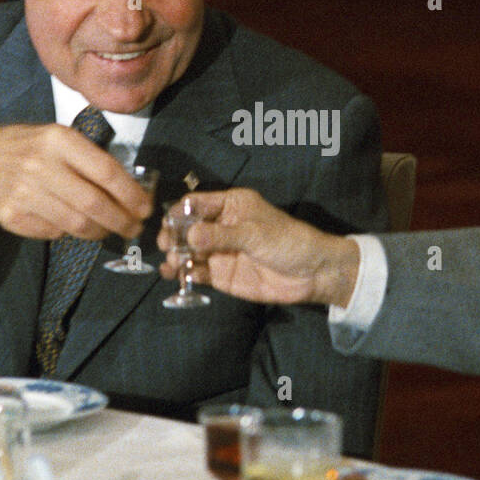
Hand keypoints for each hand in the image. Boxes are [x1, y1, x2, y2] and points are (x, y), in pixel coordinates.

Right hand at [0, 124, 151, 239]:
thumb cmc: (27, 147)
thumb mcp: (58, 137)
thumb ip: (90, 159)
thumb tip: (132, 191)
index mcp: (58, 140)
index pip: (106, 172)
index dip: (131, 194)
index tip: (146, 208)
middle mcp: (40, 165)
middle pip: (94, 204)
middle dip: (122, 221)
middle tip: (135, 229)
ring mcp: (24, 193)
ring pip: (76, 225)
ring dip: (101, 232)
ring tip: (111, 230)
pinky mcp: (12, 217)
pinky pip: (54, 233)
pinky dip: (69, 233)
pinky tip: (74, 225)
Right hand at [157, 189, 360, 307]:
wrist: (311, 274)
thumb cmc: (288, 242)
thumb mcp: (255, 234)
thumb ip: (221, 236)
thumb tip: (189, 235)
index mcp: (231, 206)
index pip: (196, 203)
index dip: (179, 212)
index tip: (168, 224)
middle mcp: (221, 226)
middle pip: (187, 228)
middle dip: (174, 236)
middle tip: (167, 246)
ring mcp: (220, 251)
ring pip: (189, 251)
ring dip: (177, 256)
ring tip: (172, 264)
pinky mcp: (222, 275)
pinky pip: (198, 272)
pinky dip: (185, 274)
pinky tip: (179, 276)